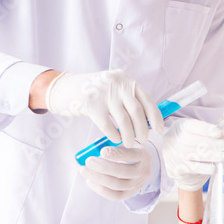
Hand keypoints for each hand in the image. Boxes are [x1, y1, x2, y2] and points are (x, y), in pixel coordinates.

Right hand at [46, 69, 163, 147]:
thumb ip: (129, 100)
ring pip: (124, 121)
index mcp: (126, 80)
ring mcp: (103, 93)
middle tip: (143, 140)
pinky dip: (114, 135)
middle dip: (143, 130)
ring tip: (129, 143)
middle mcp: (117, 84)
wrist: (63, 88)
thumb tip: (148, 121)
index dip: (155, 117)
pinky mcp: (91, 105)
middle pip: (137, 112)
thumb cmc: (93, 93)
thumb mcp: (113, 89)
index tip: (159, 130)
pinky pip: (108, 125)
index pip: (147, 100)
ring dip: (129, 136)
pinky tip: (115, 139)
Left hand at [79, 145, 152, 200]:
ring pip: (117, 185)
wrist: (140, 166)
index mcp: (143, 155)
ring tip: (84, 170)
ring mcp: (137, 185)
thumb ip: (111, 143)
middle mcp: (143, 171)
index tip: (102, 151)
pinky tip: (90, 181)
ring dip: (98, 178)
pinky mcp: (130, 194)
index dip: (116, 154)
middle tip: (88, 161)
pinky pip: (114, 195)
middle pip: (123, 172)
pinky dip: (100, 189)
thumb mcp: (124, 143)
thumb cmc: (128, 150)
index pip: (131, 155)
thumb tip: (95, 146)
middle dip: (104, 167)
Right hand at [163, 119, 223, 191]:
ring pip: (198, 155)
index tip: (218, 132)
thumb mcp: (203, 133)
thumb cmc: (195, 143)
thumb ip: (223, 133)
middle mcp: (177, 139)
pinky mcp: (178, 168)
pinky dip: (207, 168)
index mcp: (182, 126)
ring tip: (223, 156)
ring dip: (213, 156)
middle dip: (214, 144)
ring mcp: (176, 154)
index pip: (194, 126)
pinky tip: (215, 167)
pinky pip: (196, 169)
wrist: (177, 162)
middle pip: (198, 141)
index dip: (206, 129)